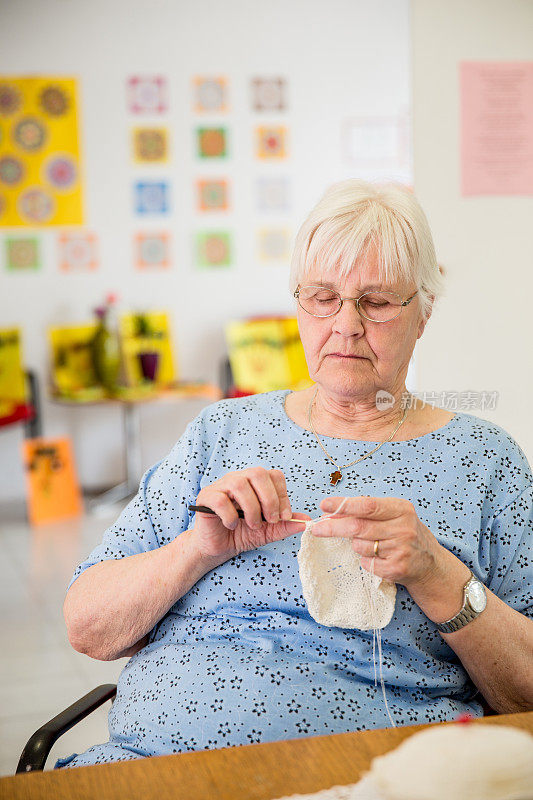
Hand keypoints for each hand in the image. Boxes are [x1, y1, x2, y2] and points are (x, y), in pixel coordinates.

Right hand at [192, 467, 309, 559]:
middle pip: (258, 473)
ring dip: (252, 509)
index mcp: (254, 483)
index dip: (282, 495)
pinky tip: (232, 525)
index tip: (284, 517)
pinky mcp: (206, 497)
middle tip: (271, 520)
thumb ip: (285, 525)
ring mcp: (221, 486)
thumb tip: (306, 521)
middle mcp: (238, 479)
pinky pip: (221, 499)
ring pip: (239, 484)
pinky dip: (230, 515)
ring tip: (253, 525)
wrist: (217, 548)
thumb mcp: (268, 532)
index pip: (273, 475)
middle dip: (269, 499)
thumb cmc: (241, 534)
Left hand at [314, 495, 444, 588]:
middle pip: (358, 527)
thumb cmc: (404, 534)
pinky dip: (366, 560)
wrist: (430, 564)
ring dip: (356, 546)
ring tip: (372, 544)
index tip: (324, 505)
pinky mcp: (397, 568)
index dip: (343, 505)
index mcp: (401, 509)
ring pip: (360, 546)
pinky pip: (367, 563)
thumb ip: (365, 513)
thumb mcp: (391, 516)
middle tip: (316, 528)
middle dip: (333, 528)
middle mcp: (403, 528)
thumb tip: (332, 513)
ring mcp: (401, 549)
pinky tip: (379, 557)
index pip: (367, 506)